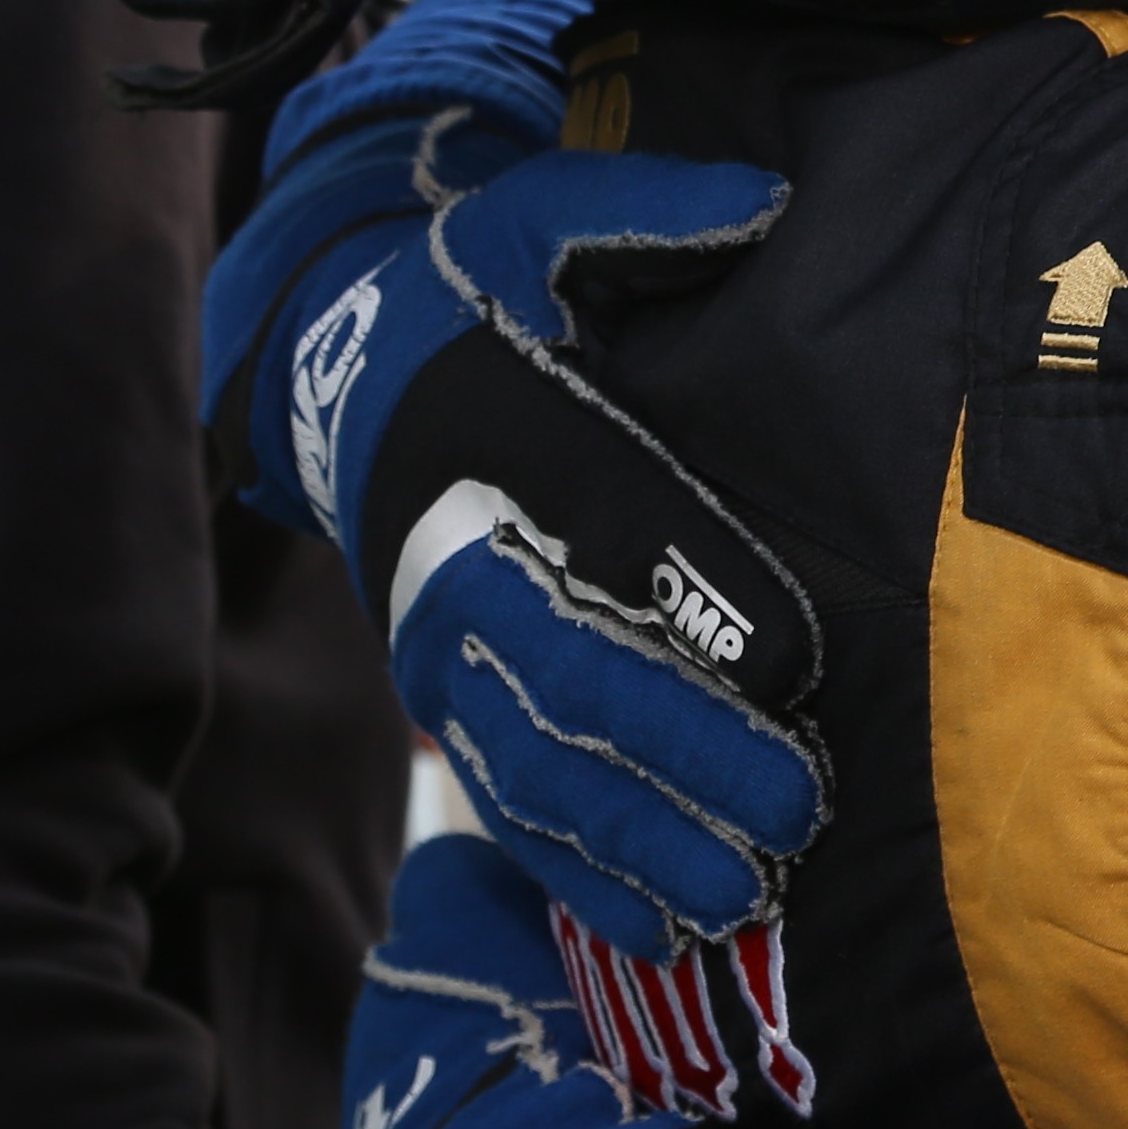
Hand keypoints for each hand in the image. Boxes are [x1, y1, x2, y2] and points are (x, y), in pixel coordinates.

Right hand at [217, 0, 823, 955]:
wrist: (331, 362)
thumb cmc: (470, 289)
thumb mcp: (540, 213)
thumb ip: (645, 207)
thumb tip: (762, 202)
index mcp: (500, 438)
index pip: (612, 524)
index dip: (701, 596)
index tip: (795, 659)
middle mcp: (462, 558)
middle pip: (580, 671)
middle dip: (688, 748)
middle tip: (796, 803)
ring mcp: (444, 651)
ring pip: (543, 763)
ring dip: (642, 834)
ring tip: (743, 889)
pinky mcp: (444, 710)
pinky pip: (512, 808)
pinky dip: (584, 874)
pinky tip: (664, 926)